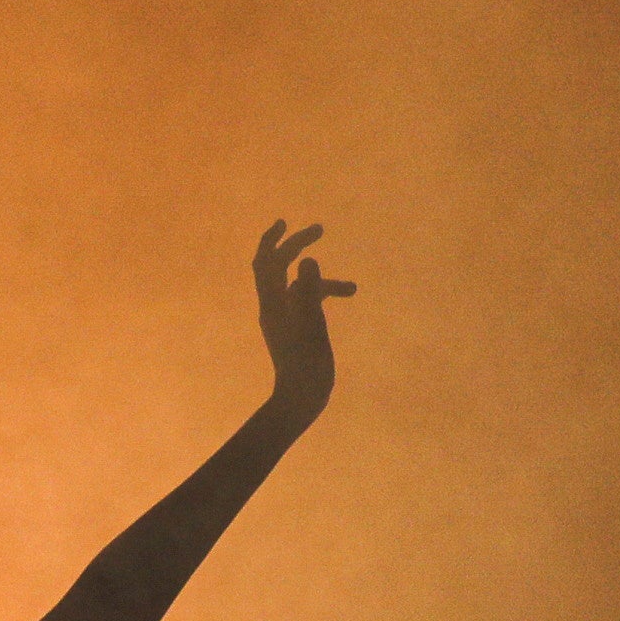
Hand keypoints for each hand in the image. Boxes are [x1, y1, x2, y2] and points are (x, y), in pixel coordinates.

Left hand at [251, 218, 352, 421]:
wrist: (301, 398)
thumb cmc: (306, 364)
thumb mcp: (311, 325)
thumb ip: (310, 291)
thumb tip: (308, 261)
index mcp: (272, 303)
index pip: (266, 262)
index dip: (274, 239)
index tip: (287, 222)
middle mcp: (273, 306)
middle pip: (279, 267)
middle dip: (297, 246)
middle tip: (319, 230)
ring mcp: (284, 318)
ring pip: (301, 286)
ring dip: (324, 280)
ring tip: (353, 288)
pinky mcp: (296, 329)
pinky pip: (308, 301)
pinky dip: (325, 294)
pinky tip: (345, 295)